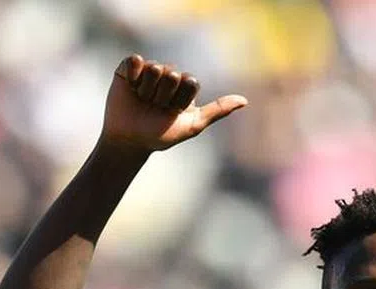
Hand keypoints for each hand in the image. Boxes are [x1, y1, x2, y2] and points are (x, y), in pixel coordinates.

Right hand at [100, 54, 247, 152]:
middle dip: (163, 96)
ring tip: (142, 100)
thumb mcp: (193, 126)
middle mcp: (170, 75)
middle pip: (173, 74)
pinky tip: (131, 88)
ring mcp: (150, 69)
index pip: (190, 81)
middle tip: (155, 107)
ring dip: (147, 90)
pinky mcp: (130, 66)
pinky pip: (136, 61)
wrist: (130, 140)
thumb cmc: (161, 135)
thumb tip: (245, 101)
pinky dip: (133, 77)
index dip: (181, 99)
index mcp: (186, 86)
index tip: (173, 112)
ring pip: (155, 68)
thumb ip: (218, 110)